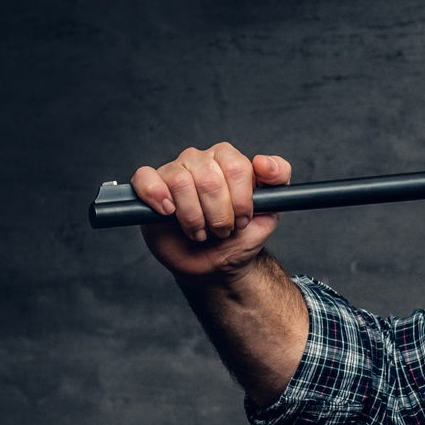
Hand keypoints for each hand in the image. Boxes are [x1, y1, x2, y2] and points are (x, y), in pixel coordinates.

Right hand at [131, 145, 292, 281]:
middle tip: (222, 231)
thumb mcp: (271, 210)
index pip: (236, 166)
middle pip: (209, 178)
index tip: (243, 220)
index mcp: (228, 160)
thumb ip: (278, 179)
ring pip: (181, 182)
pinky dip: (157, 196)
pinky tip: (168, 212)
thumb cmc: (241, 236)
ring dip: (193, 217)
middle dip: (219, 215)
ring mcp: (174, 171)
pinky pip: (146, 179)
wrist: (218, 264)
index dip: (241, 201)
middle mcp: (201, 160)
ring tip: (199, 232)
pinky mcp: (151, 188)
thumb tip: (262, 161)